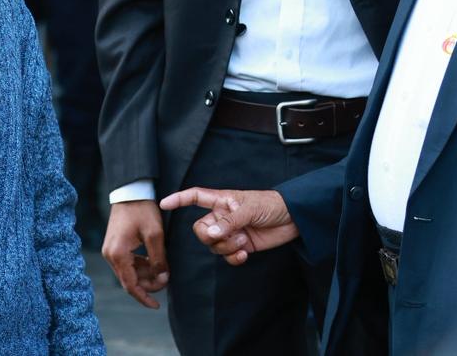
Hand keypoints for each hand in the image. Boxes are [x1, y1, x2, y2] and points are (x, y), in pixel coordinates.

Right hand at [102, 200, 168, 308]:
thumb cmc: (142, 210)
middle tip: (166, 281)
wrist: (130, 190)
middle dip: (148, 284)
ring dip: (145, 275)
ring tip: (163, 272)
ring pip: (129, 272)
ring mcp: (110, 250)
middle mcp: (110, 255)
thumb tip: (163, 278)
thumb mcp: (155, 234)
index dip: (144, 297)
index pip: (131, 285)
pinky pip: (127, 263)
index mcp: (118, 254)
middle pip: (129, 280)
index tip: (157, 305)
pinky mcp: (114, 245)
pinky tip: (154, 263)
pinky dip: (141, 266)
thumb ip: (159, 259)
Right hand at [159, 188, 297, 265]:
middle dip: (211, 238)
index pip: (195, 197)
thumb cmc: (271, 204)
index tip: (163, 203)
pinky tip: (245, 255)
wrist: (293, 219)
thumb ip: (229, 222)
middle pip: (200, 230)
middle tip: (229, 236)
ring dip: (226, 248)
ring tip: (244, 242)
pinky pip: (226, 256)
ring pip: (213, 246)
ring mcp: (231, 232)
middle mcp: (223, 216)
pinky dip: (233, 258)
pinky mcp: (241, 246)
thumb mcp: (249, 209)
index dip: (179, 199)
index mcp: (222, 200)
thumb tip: (210, 234)